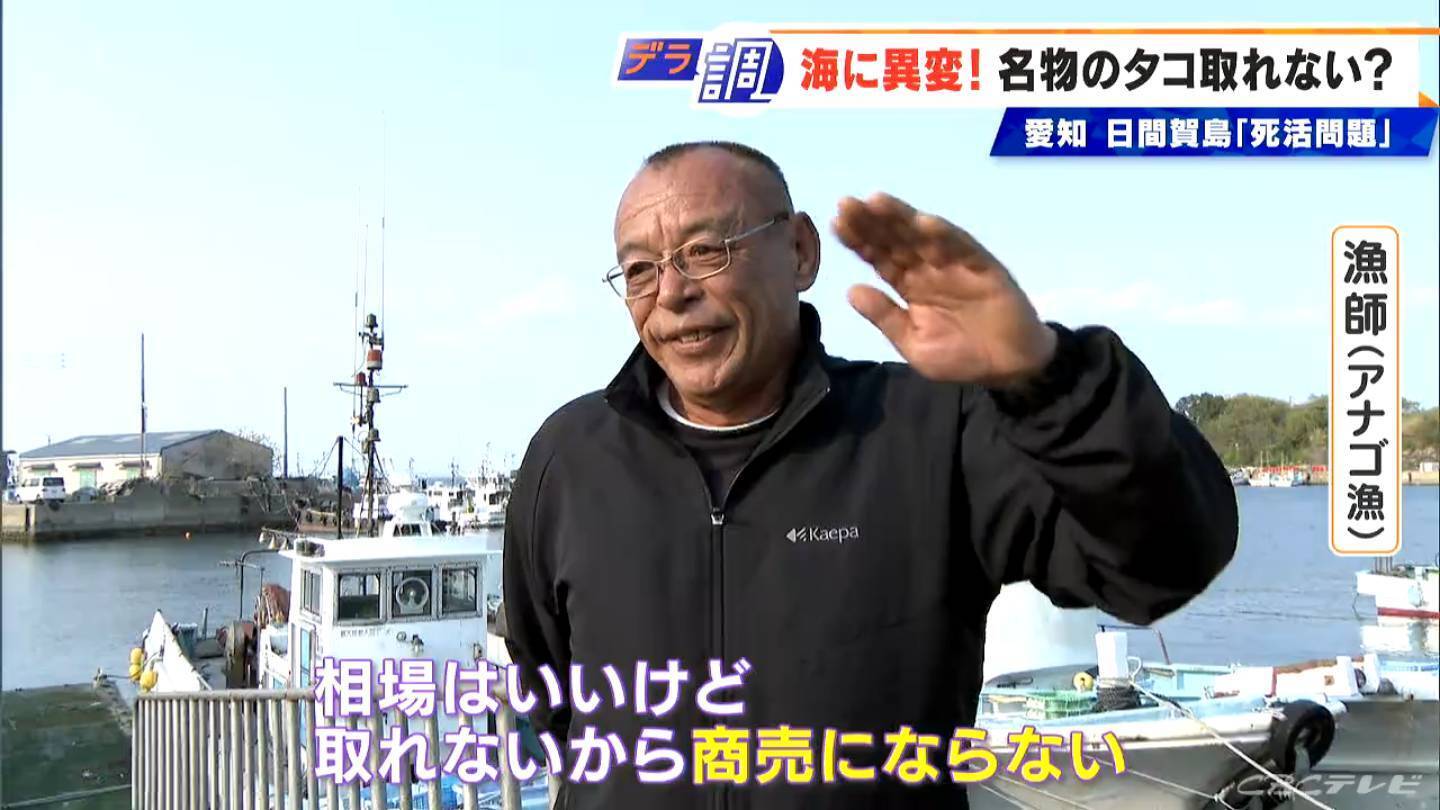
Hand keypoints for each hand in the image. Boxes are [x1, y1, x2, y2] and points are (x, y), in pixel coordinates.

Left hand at [833, 193, 1056, 388]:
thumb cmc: (961, 357)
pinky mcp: (983, 267)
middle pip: (895, 240)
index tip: (835, 224)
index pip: (879, 257)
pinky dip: (944, 235)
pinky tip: (924, 223)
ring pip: (923, 236)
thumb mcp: (914, 344)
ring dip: (901, 218)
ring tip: (877, 201)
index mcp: (909, 285)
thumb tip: (850, 290)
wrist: (1010, 368)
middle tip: (846, 204)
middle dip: (871, 221)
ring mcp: (954, 264)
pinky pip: (962, 248)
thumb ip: (885, 317)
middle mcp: (927, 268)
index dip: (859, 240)